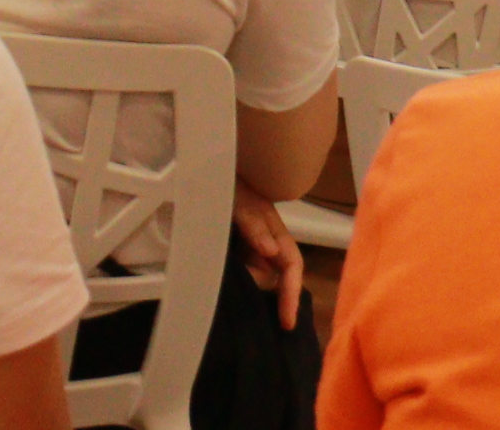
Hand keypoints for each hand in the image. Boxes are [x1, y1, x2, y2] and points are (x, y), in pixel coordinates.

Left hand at [230, 184, 305, 328]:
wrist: (208, 176)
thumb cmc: (231, 185)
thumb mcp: (241, 201)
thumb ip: (254, 224)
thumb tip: (272, 251)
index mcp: (276, 235)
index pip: (291, 269)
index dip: (291, 295)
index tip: (286, 322)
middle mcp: (267, 247)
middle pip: (270, 280)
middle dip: (253, 284)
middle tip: (230, 267)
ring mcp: (251, 251)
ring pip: (253, 279)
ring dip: (239, 278)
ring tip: (220, 259)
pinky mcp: (234, 255)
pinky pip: (238, 273)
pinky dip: (231, 276)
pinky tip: (217, 270)